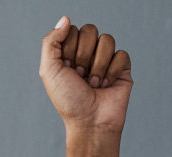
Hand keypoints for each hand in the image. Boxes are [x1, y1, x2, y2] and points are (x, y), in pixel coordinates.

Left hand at [40, 16, 131, 134]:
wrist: (90, 122)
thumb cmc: (68, 100)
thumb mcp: (48, 71)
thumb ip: (51, 42)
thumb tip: (65, 18)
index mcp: (67, 53)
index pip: (72, 30)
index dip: (69, 49)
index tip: (66, 68)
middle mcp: (86, 53)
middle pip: (90, 30)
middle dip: (83, 56)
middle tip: (79, 76)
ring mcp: (105, 59)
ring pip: (107, 40)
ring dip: (97, 66)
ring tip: (93, 83)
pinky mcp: (122, 67)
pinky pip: (121, 54)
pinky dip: (112, 71)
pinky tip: (107, 85)